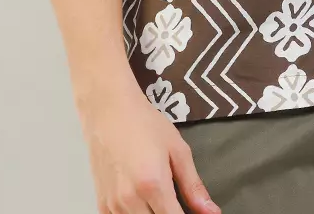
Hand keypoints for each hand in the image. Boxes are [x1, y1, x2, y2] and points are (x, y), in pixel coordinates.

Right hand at [77, 82, 220, 213]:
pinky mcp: (101, 204)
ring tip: (159, 201)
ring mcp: (112, 204)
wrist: (109, 109)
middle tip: (176, 203)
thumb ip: (193, 185)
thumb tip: (211, 213)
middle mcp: (130, 200)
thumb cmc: (145, 123)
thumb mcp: (177, 149)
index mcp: (153, 185)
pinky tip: (142, 204)